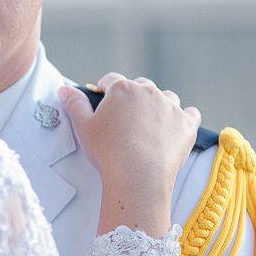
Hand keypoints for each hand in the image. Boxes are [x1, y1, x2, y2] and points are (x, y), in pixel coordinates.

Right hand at [59, 73, 200, 237]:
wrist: (138, 174)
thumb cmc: (108, 151)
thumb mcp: (83, 127)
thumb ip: (74, 105)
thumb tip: (64, 89)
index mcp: (122, 89)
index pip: (111, 80)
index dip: (105, 90)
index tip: (104, 100)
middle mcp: (148, 91)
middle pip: (140, 86)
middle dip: (133, 97)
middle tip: (126, 119)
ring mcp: (170, 106)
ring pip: (166, 97)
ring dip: (159, 106)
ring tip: (150, 125)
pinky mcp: (186, 124)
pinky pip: (191, 114)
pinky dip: (184, 118)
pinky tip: (176, 126)